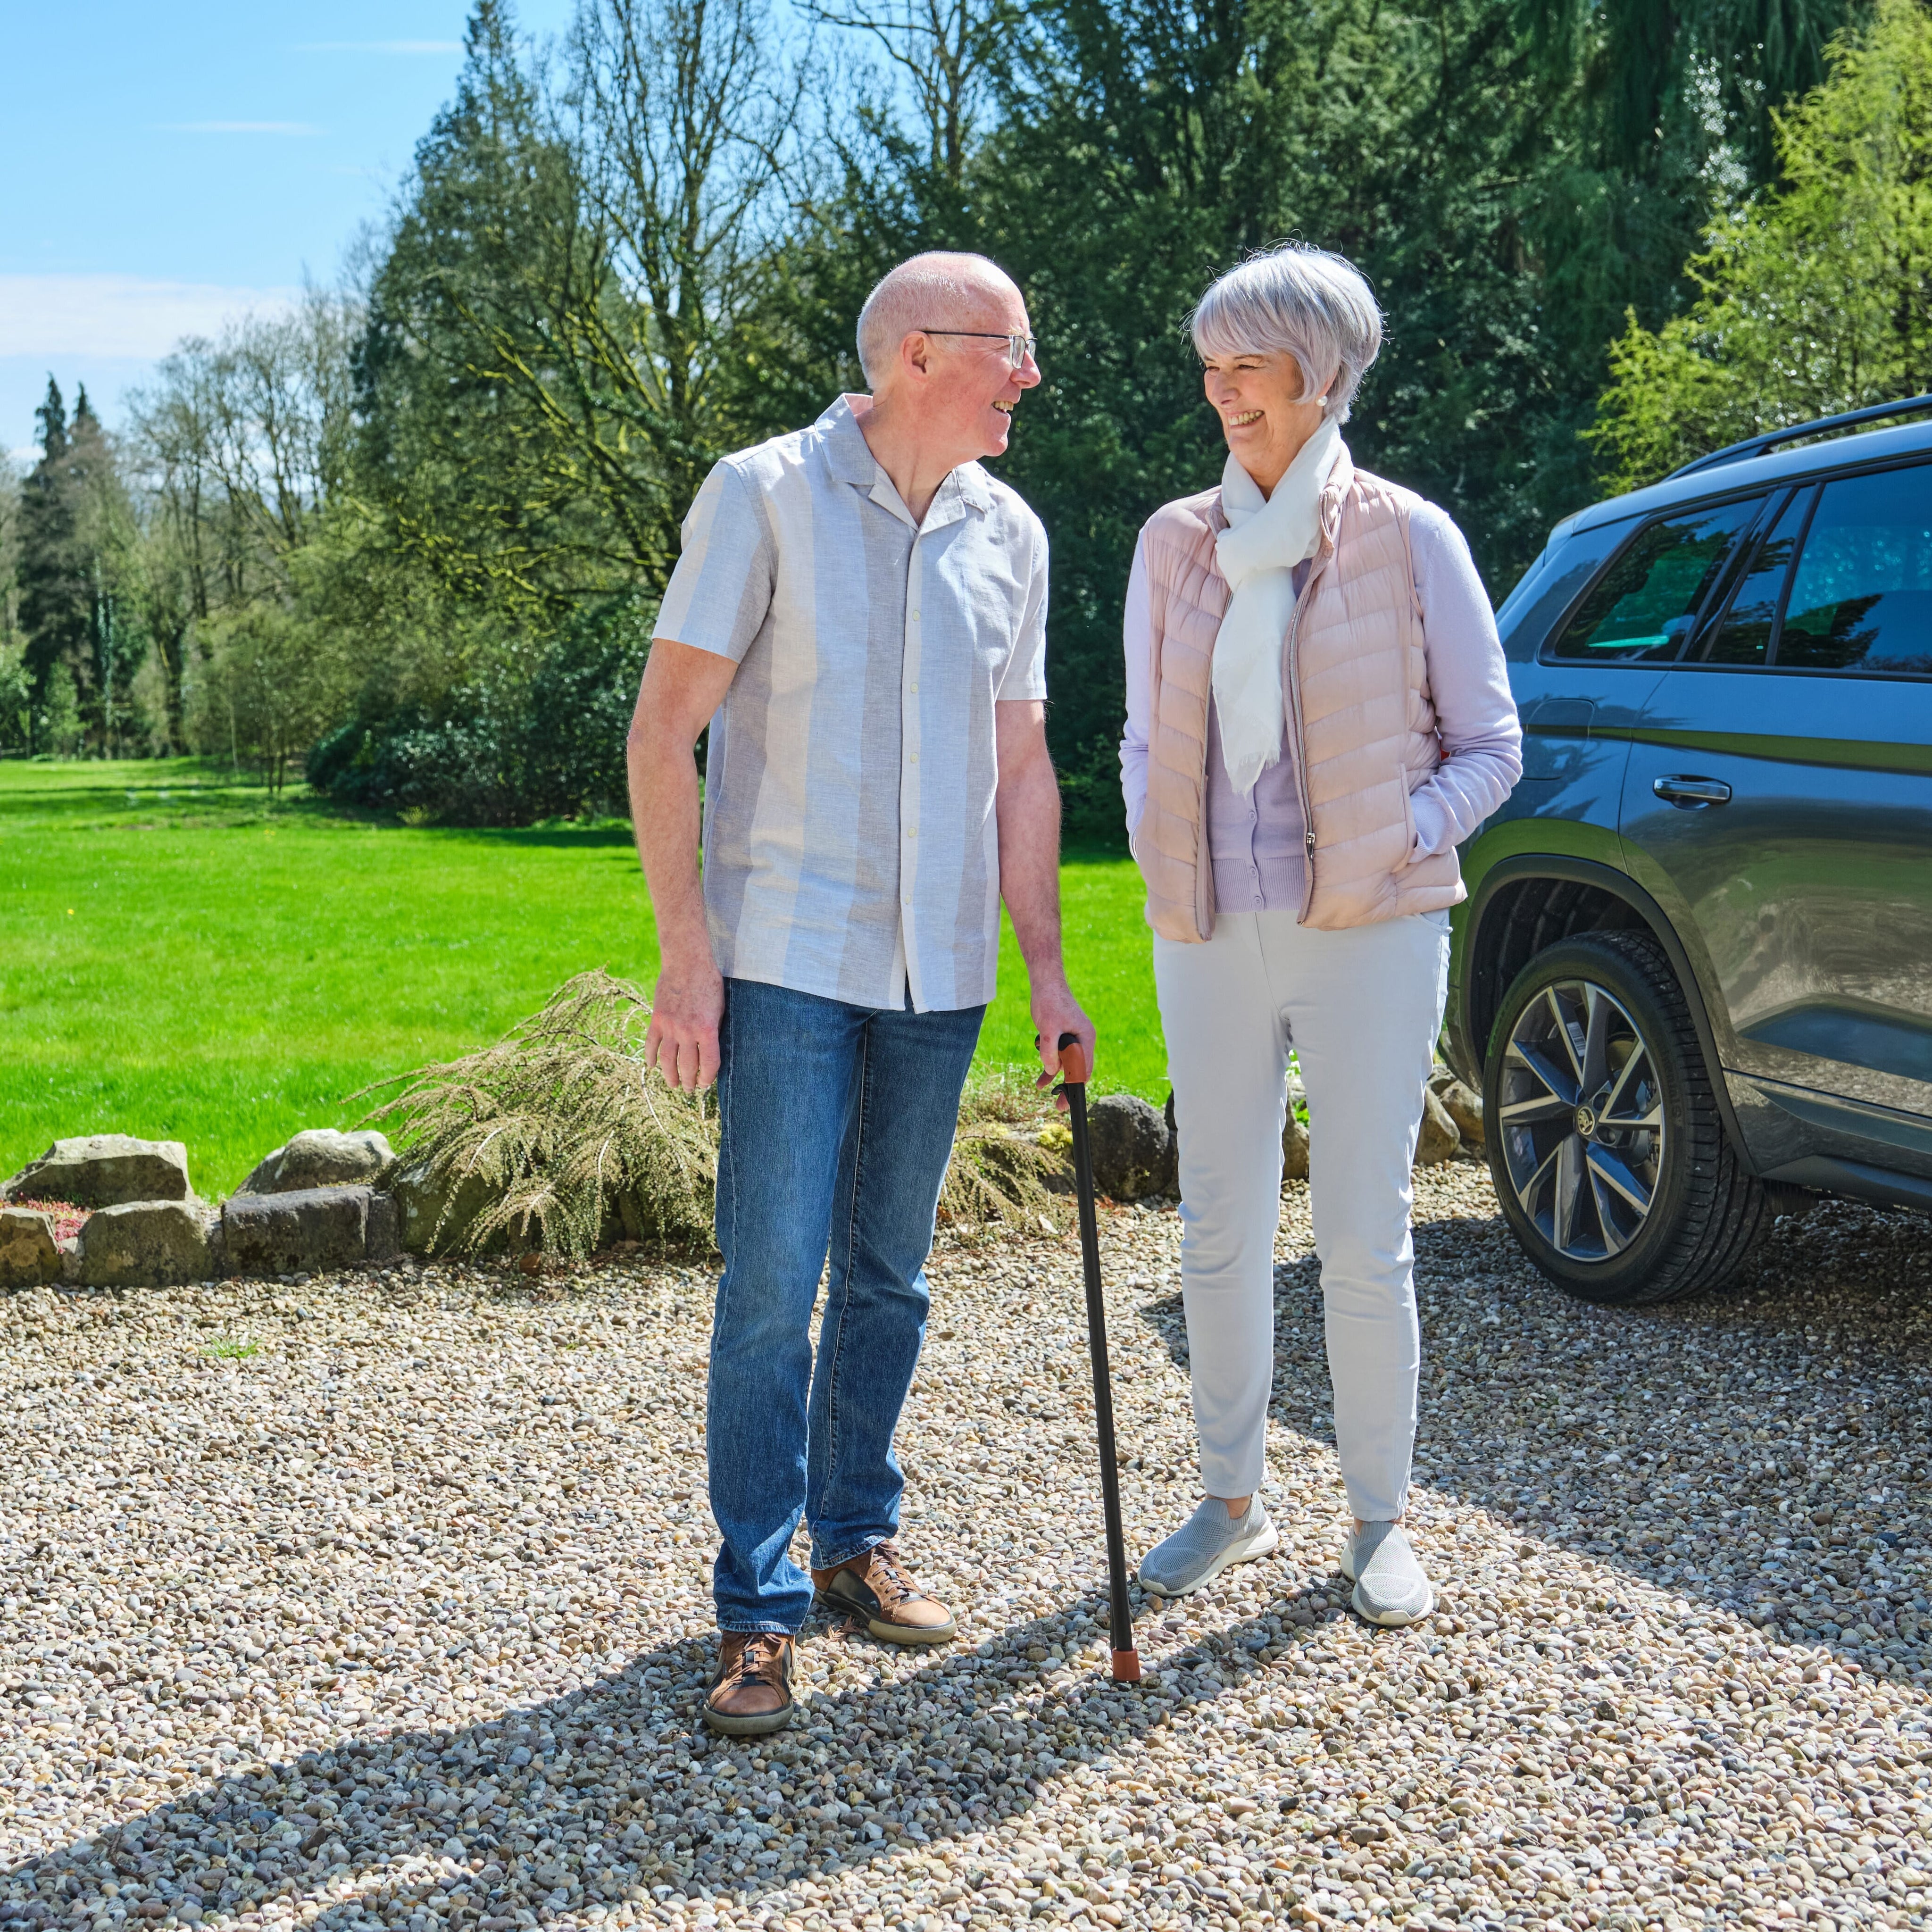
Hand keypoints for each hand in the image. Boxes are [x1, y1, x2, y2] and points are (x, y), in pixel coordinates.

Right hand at [645, 954, 724, 1091]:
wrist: (687, 962)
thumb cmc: (710, 983)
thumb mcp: (720, 1009)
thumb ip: (714, 1031)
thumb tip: (711, 1051)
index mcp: (707, 1030)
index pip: (709, 1064)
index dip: (707, 1077)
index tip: (705, 1084)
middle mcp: (687, 1031)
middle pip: (687, 1066)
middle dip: (689, 1082)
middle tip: (689, 1089)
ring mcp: (669, 1026)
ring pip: (667, 1060)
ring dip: (669, 1075)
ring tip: (673, 1084)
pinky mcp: (657, 1018)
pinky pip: (651, 1043)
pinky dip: (650, 1056)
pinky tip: (651, 1066)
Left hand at [1031, 979, 1094, 1113]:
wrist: (1045, 983)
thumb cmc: (1050, 1002)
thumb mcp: (1048, 1028)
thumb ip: (1050, 1050)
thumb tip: (1051, 1071)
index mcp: (1086, 1038)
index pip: (1084, 1069)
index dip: (1076, 1087)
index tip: (1068, 1101)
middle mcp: (1083, 1040)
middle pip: (1078, 1070)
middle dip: (1068, 1088)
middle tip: (1059, 1106)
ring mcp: (1073, 1039)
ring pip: (1066, 1065)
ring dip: (1056, 1078)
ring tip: (1044, 1091)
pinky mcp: (1062, 1037)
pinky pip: (1058, 1057)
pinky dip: (1050, 1067)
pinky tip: (1040, 1081)